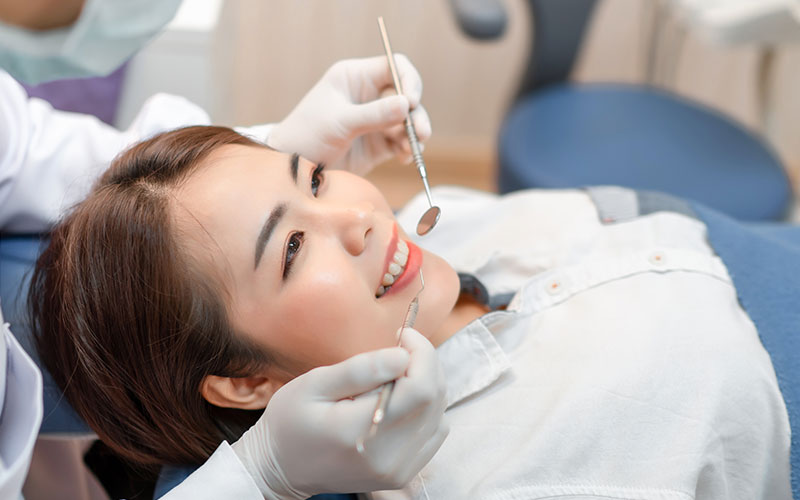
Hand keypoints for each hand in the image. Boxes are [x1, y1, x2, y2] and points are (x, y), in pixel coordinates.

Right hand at [231, 328, 447, 498]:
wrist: (282, 468)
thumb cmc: (290, 421)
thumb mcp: (314, 384)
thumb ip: (360, 370)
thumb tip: (403, 356)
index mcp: (360, 431)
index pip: (420, 389)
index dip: (421, 353)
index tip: (402, 334)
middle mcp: (387, 457)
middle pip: (434, 399)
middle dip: (425, 363)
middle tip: (400, 347)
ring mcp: (398, 470)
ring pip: (439, 414)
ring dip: (427, 384)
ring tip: (397, 373)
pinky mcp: (403, 474)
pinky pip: (434, 433)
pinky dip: (427, 409)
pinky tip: (402, 398)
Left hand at [267, 55, 431, 175]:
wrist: (293, 169)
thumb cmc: (307, 136)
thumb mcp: (339, 122)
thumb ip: (374, 114)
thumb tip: (407, 104)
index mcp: (355, 78)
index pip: (393, 66)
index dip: (408, 80)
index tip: (411, 102)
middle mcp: (368, 96)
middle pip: (406, 95)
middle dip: (416, 113)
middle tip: (420, 132)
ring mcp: (374, 121)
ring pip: (407, 121)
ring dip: (415, 134)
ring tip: (412, 149)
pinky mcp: (378, 144)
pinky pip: (402, 142)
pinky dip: (408, 149)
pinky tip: (405, 158)